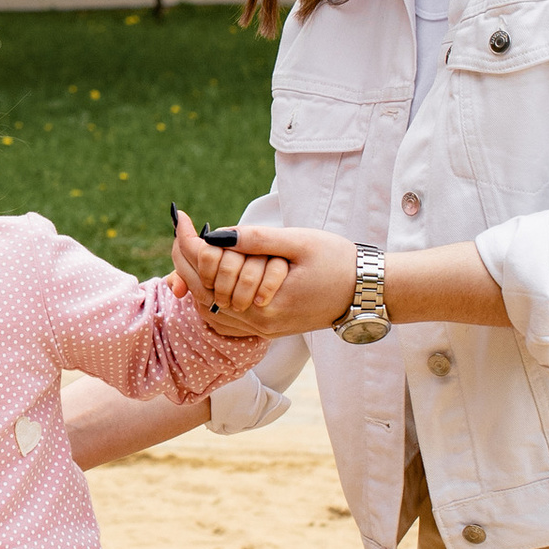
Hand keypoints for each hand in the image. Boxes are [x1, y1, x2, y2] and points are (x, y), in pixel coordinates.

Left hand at [168, 211, 351, 336]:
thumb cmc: (338, 263)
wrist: (368, 293)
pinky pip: (224, 318)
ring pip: (210, 309)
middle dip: (187, 258)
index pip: (210, 272)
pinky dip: (210, 296)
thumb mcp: (299, 243)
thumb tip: (218, 234)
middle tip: (180, 229)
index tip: (182, 218)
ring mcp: (261, 330)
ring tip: (190, 247)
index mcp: (264, 303)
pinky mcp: (266, 329)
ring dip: (196, 278)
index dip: (190, 242)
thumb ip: (258, 239)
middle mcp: (258, 323)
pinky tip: (209, 274)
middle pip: (203, 292)